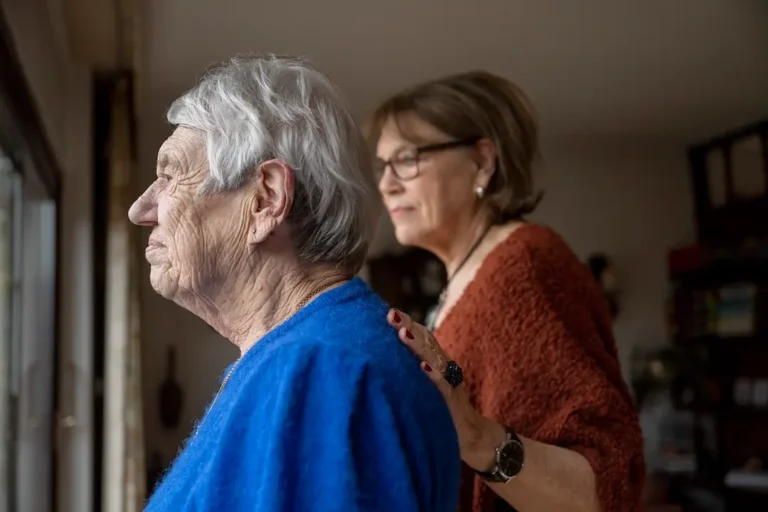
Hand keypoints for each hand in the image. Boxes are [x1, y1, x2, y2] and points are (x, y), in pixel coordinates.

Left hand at [387, 309, 503, 469]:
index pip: (423, 338)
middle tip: (391, 315)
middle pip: (427, 343)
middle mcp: (445, 368)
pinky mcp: (453, 401)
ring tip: (402, 333)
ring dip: (418, 345)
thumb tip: (383, 359)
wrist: (472, 436)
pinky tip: (423, 368)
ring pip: (434, 359)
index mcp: (437, 363)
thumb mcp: (426, 386)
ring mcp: (451, 383)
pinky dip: (435, 376)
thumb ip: (413, 371)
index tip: (389, 312)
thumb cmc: (442, 409)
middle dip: (409, 327)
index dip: (408, 324)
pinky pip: (444, 386)